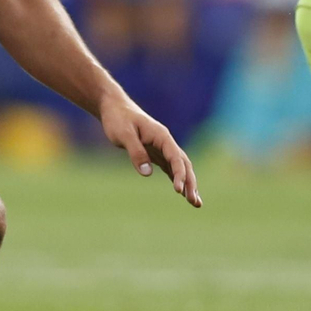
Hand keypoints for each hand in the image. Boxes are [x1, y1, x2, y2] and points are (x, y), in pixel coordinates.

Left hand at [98, 93, 201, 207]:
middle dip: (191, 183)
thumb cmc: (118, 119)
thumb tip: (147, 173)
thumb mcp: (124, 135)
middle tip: (195, 203)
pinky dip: (177, 179)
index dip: (179, 175)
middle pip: (184, 164)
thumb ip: (136, 153)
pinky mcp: (155, 153)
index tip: (179, 191)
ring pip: (180, 167)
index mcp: (161, 136)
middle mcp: (165, 142)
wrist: (114, 107)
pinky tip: (182, 192)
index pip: (175, 158)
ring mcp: (162, 148)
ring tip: (195, 203)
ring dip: (188, 184)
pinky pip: (170, 168)